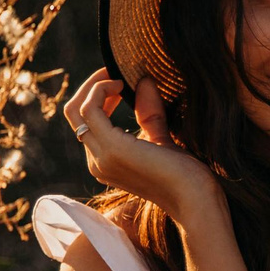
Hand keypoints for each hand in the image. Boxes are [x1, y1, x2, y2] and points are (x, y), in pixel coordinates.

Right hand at [63, 69, 219, 222]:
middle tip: (114, 73)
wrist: (194, 197)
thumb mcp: (161, 138)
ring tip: (119, 78)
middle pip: (74, 114)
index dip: (98, 97)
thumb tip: (145, 82)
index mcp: (104, 162)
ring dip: (95, 85)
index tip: (120, 83)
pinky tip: (121, 85)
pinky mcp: (112, 148)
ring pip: (77, 109)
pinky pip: (90, 109)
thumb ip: (149, 114)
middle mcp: (96, 162)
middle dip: (92, 87)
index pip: (85, 123)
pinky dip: (101, 90)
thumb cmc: (184, 175)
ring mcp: (101, 157)